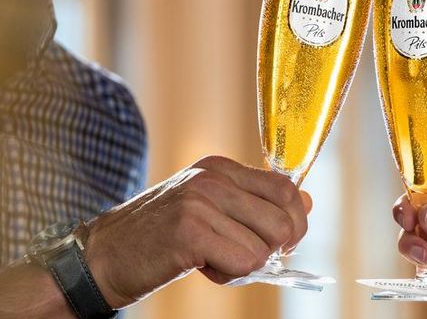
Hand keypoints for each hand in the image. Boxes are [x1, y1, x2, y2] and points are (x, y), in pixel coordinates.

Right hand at [84, 155, 310, 308]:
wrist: (104, 255)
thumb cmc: (163, 234)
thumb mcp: (212, 206)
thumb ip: (258, 201)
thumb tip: (308, 201)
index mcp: (221, 167)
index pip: (287, 188)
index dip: (294, 221)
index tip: (278, 241)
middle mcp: (213, 177)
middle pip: (285, 218)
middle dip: (275, 248)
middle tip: (244, 254)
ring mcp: (200, 201)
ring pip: (266, 246)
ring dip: (246, 263)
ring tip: (214, 257)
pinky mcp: (189, 231)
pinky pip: (244, 262)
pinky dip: (229, 274)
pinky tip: (203, 266)